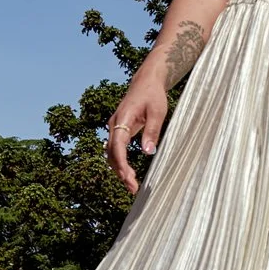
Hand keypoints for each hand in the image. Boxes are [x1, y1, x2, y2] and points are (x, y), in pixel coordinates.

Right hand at [107, 69, 169, 192]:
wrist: (146, 81)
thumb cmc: (153, 95)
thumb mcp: (158, 112)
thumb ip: (152, 131)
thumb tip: (148, 152)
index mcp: (123, 118)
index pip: (117, 145)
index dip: (121, 163)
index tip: (129, 178)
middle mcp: (114, 124)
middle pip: (111, 152)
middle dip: (120, 171)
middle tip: (133, 188)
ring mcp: (114, 127)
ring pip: (111, 153)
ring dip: (119, 169)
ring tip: (132, 185)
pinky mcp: (118, 130)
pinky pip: (115, 149)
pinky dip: (120, 162)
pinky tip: (129, 173)